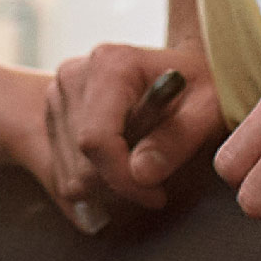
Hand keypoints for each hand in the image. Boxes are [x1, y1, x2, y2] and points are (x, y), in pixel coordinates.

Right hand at [28, 41, 218, 229]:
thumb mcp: (207, 109)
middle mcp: (74, 76)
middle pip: (81, 162)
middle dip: (119, 187)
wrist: (184, 72)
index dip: (122, 179)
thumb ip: (177, 140)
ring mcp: (58, 96)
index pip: (95, 140)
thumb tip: (140, 174)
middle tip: (156, 187)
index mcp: (110, 65)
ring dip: (105, 191)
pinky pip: (61, 173)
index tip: (156, 195)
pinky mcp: (53, 115)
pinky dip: (91, 188)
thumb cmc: (201, 85)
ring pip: (69, 174)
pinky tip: (120, 173)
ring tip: (140, 173)